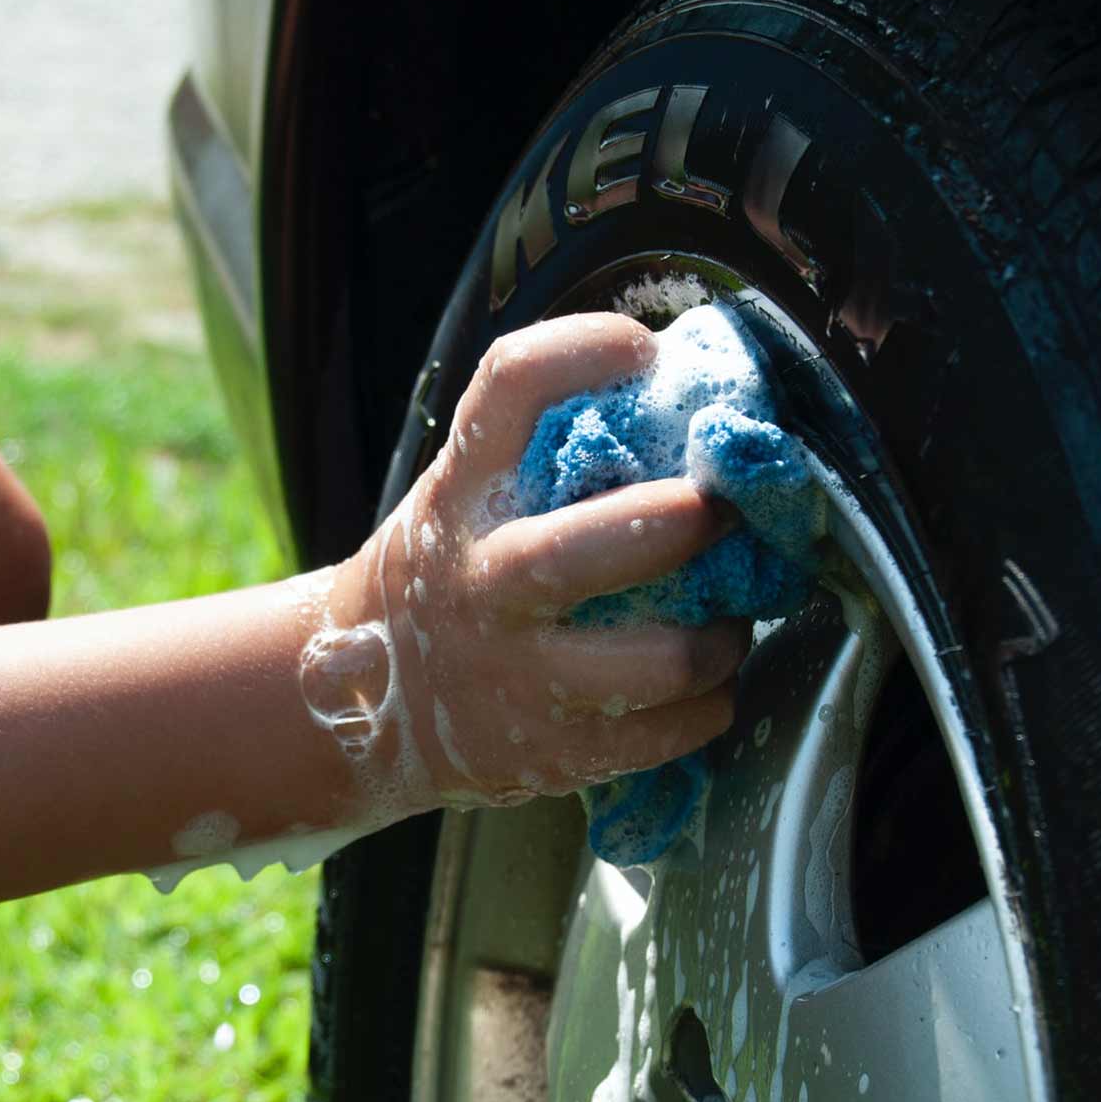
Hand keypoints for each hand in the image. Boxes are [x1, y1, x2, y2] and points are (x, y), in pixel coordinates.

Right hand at [315, 313, 746, 814]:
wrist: (373, 705)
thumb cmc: (455, 572)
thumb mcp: (466, 497)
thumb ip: (546, 451)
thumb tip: (685, 381)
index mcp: (462, 494)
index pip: (510, 385)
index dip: (585, 349)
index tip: (642, 350)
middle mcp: (482, 583)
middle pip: (579, 552)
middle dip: (677, 524)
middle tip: (723, 509)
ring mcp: (517, 676)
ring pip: (656, 662)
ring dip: (721, 636)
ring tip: (727, 618)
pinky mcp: (553, 753)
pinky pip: (671, 730)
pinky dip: (712, 702)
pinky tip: (703, 681)